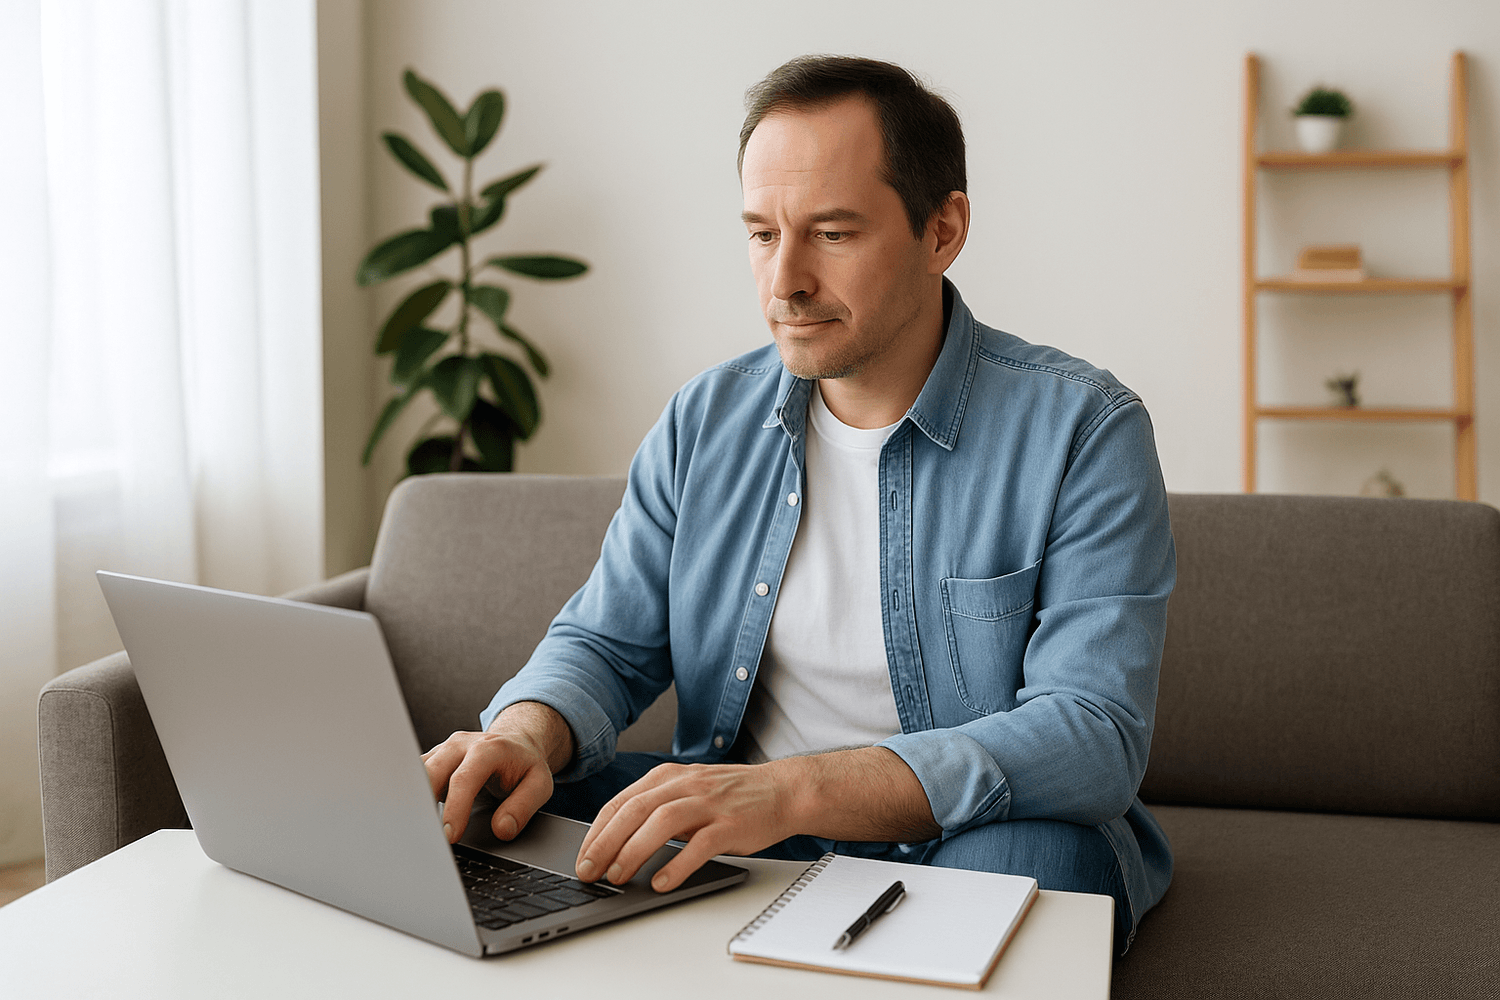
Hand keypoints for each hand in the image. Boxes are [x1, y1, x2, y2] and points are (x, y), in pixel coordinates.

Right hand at [421, 701, 573, 845]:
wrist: (516, 742)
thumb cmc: (525, 764)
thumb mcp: (539, 784)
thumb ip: (523, 807)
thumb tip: (502, 829)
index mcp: (488, 749)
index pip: (464, 779)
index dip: (455, 808)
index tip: (450, 836)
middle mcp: (461, 745)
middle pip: (431, 772)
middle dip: (424, 805)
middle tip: (426, 838)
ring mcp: (443, 750)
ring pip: (416, 773)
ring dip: (414, 801)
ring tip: (416, 830)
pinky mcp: (432, 758)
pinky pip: (414, 776)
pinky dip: (412, 797)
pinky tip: (415, 817)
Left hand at [575, 762, 790, 892]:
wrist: (783, 790)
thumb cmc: (731, 796)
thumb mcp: (687, 791)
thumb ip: (656, 807)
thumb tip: (615, 841)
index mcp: (669, 776)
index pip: (622, 802)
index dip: (597, 830)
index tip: (582, 856)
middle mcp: (686, 785)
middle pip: (636, 810)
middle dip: (606, 842)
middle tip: (588, 870)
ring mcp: (710, 804)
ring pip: (663, 822)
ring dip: (635, 850)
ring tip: (618, 876)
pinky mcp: (732, 825)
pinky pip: (700, 845)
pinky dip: (678, 864)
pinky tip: (662, 882)